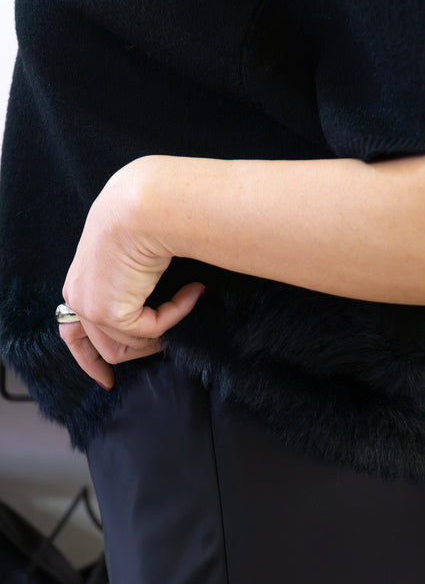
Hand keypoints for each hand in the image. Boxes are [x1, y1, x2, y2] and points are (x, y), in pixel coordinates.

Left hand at [59, 159, 204, 389]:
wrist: (146, 204)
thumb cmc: (145, 216)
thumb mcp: (131, 253)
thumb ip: (130, 283)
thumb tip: (151, 303)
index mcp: (79, 281)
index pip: (72, 333)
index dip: (88, 359)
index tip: (105, 380)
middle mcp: (78, 296)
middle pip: (103, 348)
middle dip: (139, 351)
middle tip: (168, 341)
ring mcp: (90, 306)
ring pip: (131, 345)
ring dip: (165, 328)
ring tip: (189, 298)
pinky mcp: (110, 311)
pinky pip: (153, 329)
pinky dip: (178, 312)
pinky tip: (194, 290)